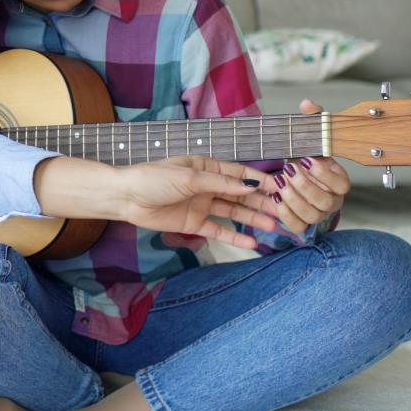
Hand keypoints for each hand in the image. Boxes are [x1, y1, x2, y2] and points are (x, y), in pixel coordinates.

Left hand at [108, 156, 280, 248]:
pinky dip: (234, 236)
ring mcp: (202, 205)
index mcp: (206, 168)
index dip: (260, 181)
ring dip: (253, 218)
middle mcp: (207, 186)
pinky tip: (252, 243)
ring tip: (274, 225)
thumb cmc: (154, 179)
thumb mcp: (189, 177)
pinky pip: (218, 230)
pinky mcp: (194, 223)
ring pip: (233, 212)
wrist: (126, 197)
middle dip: (262, 202)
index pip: (239, 174)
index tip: (282, 188)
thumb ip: (220, 182)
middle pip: (240, 194)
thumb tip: (250, 185)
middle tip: (285, 211)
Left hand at [240, 99, 349, 232]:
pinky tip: (274, 197)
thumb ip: (311, 120)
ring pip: (310, 215)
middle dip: (305, 185)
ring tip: (279, 181)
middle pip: (325, 202)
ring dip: (293, 199)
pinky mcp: (302, 224)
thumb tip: (307, 104)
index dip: (325, 174)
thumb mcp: (310, 138)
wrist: (296, 178)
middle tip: (288, 170)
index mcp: (339, 182)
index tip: (307, 159)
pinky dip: (284, 213)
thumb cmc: (306, 158)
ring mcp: (318, 215)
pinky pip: (296, 226)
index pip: (342, 184)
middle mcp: (332, 201)